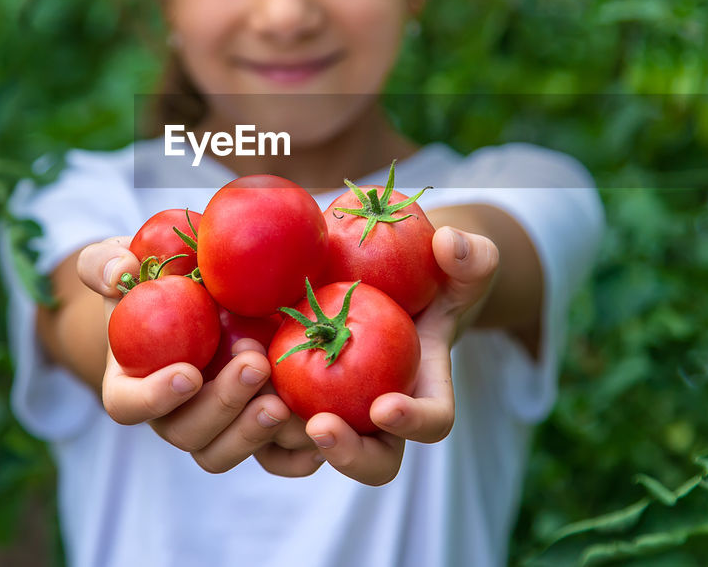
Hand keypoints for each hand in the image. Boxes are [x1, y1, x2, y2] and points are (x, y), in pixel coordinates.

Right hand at [76, 238, 300, 473]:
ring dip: (251, 433)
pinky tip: (312, 436)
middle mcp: (169, 415)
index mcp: (131, 383)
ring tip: (283, 400)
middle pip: (187, 433)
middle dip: (223, 405)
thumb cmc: (155, 279)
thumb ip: (106, 262)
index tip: (190, 372)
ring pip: (222, 453)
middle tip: (256, 364)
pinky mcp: (250, 430)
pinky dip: (290, 457)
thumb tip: (116, 271)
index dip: (155, 398)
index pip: (129, 405)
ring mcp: (211, 428)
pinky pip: (268, 460)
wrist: (200, 294)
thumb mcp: (122, 262)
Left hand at [265, 226, 499, 485]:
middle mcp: (381, 421)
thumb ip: (471, 256)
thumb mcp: (460, 262)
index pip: (431, 423)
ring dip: (288, 436)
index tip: (384, 406)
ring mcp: (336, 417)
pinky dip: (249, 418)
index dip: (412, 423)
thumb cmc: (432, 277)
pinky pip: (268, 434)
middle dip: (348, 454)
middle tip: (320, 427)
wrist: (382, 285)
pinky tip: (236, 377)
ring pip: (312, 455)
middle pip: (374, 464)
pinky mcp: (292, 404)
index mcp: (427, 394)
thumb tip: (451, 244)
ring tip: (267, 397)